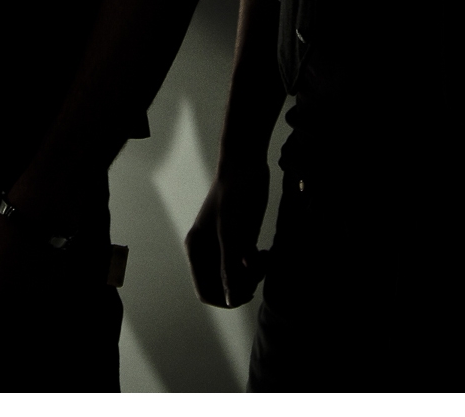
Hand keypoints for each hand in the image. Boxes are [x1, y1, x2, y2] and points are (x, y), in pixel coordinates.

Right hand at [185, 163, 268, 306]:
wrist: (247, 164)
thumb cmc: (236, 194)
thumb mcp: (232, 232)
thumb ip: (229, 265)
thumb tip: (231, 298)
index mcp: (197, 249)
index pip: (205, 291)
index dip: (225, 298)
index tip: (248, 291)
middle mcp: (208, 250)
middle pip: (223, 287)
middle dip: (242, 286)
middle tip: (259, 270)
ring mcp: (225, 245)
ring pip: (237, 277)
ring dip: (253, 275)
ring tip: (265, 258)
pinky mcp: (241, 239)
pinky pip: (247, 265)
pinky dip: (258, 265)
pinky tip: (267, 252)